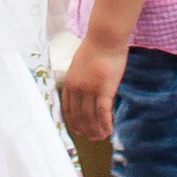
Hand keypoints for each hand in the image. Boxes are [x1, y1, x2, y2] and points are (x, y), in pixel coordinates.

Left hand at [60, 30, 125, 145]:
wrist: (105, 38)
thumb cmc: (95, 48)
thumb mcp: (79, 65)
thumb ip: (80, 79)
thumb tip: (83, 91)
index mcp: (69, 83)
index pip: (68, 109)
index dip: (73, 122)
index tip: (78, 130)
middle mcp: (77, 89)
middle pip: (79, 116)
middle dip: (85, 129)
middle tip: (92, 138)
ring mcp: (90, 90)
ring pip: (91, 117)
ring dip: (96, 130)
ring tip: (101, 137)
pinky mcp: (104, 90)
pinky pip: (103, 112)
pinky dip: (105, 124)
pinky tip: (108, 131)